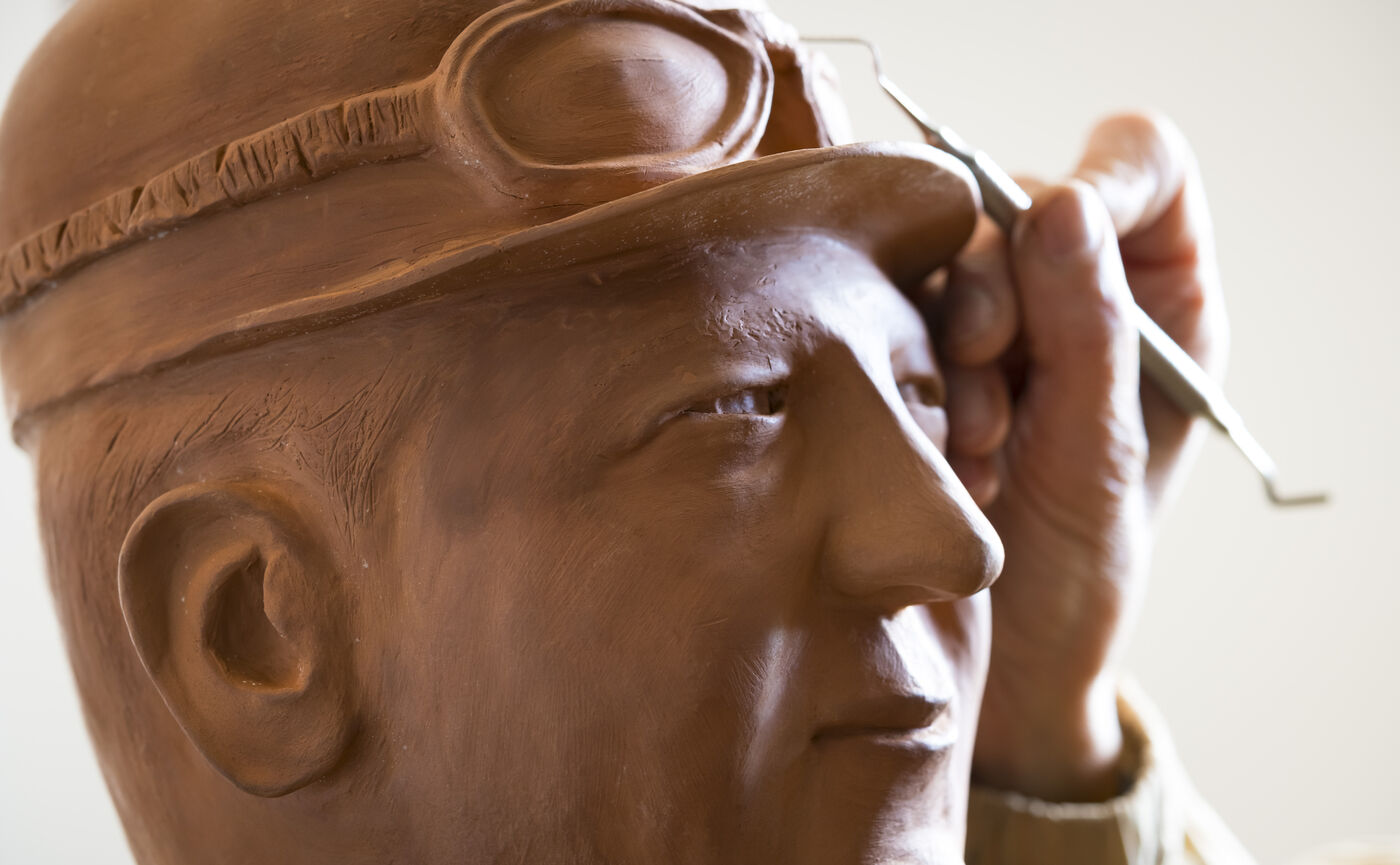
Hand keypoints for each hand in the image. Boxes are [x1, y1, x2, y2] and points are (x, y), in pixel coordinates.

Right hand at [932, 113, 1227, 800]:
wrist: (997, 667)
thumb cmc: (1076, 576)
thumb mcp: (1102, 456)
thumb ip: (1087, 331)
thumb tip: (1061, 205)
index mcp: (1159, 299)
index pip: (1138, 162)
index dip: (1099, 179)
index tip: (1057, 238)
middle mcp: (1074, 292)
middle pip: (1020, 204)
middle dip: (999, 294)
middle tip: (988, 389)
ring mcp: (989, 322)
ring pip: (944, 259)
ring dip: (951, 351)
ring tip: (971, 447)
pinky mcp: (914, 355)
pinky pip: (889, 313)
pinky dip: (906, 375)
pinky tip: (936, 449)